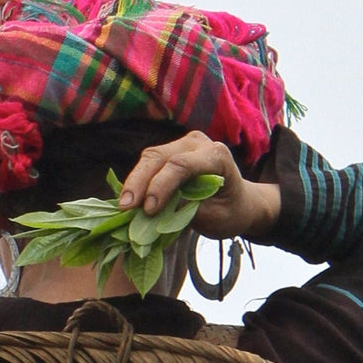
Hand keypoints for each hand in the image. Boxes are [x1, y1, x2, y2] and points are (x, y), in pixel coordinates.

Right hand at [118, 131, 279, 240]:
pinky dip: (137, 182)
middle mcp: (198, 143)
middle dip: (139, 182)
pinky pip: (149, 164)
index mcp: (216, 155)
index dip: (161, 186)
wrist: (239, 201)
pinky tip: (128, 200)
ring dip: (134, 182)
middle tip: (124, 208)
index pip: (182, 165)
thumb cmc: (231, 211)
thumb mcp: (216, 219)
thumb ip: (188, 212)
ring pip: (150, 158)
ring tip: (122, 207)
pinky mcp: (170, 152)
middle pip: (160, 157)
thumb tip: (154, 214)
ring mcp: (182, 144)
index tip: (148, 210)